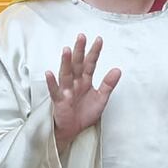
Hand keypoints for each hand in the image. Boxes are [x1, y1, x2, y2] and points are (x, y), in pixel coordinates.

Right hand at [45, 34, 120, 151]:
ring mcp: (66, 90)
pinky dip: (52, 82)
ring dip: (66, 62)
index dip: (94, 52)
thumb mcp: (101, 98)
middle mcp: (75, 82)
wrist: (74, 130)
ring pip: (66, 74)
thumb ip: (108, 84)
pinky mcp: (59, 100)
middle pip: (77, 64)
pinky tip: (49, 73)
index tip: (99, 39)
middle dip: (79, 51)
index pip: (90, 63)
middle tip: (82, 36)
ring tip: (67, 50)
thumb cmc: (85, 113)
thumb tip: (118, 69)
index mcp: (85, 80)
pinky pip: (54, 90)